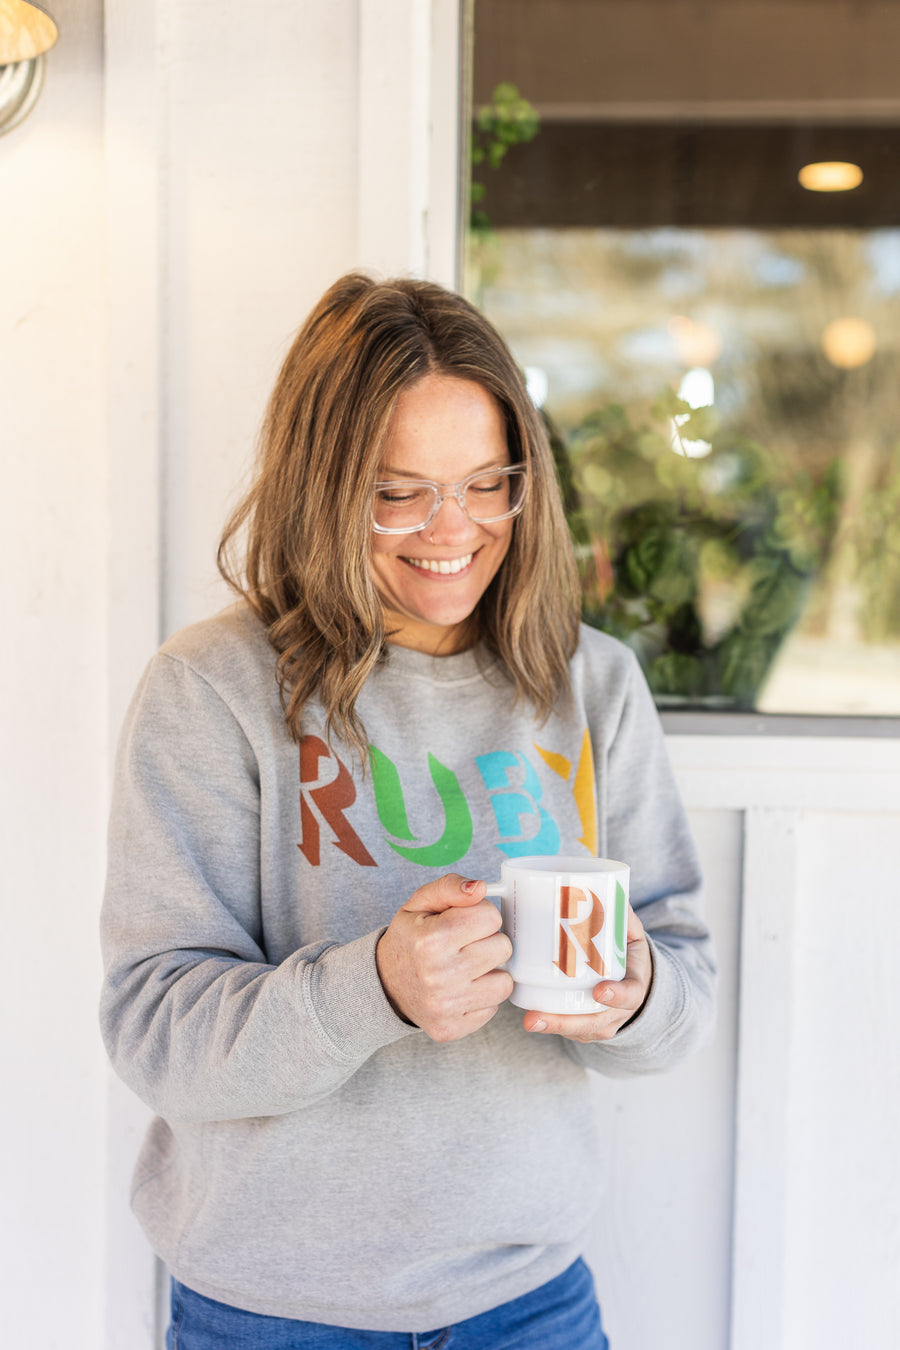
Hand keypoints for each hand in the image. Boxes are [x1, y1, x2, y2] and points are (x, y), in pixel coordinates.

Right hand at [376, 875, 513, 1041]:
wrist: (384, 983)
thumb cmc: (410, 938)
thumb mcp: (421, 902)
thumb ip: (451, 886)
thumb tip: (480, 888)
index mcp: (431, 939)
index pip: (490, 917)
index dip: (481, 915)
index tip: (466, 922)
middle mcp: (439, 975)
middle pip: (503, 948)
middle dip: (489, 942)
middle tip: (466, 945)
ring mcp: (445, 1006)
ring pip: (505, 982)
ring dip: (491, 972)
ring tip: (468, 967)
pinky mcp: (451, 1028)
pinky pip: (493, 1008)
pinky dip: (482, 997)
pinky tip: (462, 989)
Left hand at [522, 905, 652, 1041]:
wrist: (636, 979)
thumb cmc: (628, 952)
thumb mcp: (632, 931)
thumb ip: (620, 912)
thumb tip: (598, 885)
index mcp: (636, 984)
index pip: (631, 993)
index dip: (618, 995)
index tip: (600, 991)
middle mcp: (621, 1009)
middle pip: (597, 1021)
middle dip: (566, 1022)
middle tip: (537, 1017)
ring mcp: (605, 1021)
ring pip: (580, 1029)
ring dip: (554, 1026)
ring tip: (529, 1021)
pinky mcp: (589, 1026)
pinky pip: (573, 1031)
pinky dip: (554, 1027)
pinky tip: (533, 1020)